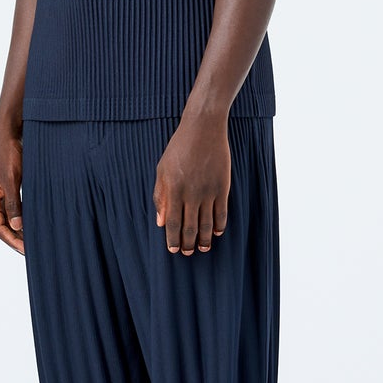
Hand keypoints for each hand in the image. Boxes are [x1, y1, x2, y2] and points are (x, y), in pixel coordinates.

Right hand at [0, 127, 24, 255]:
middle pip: (3, 225)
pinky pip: (16, 207)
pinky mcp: (11, 185)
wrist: (10, 131)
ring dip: (20, 229)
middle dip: (16, 238)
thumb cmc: (9, 153)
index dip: (11, 240)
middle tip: (33, 250)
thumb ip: (14, 203)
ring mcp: (1, 192)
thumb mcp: (12, 179)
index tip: (25, 250)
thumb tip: (17, 226)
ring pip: (10, 217)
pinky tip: (36, 220)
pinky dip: (24, 216)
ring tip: (35, 239)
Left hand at [154, 115, 230, 254]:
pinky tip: (218, 232)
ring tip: (203, 248)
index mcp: (174, 190)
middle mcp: (191, 193)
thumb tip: (160, 221)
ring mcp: (209, 191)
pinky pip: (222, 212)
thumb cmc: (179, 148)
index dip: (172, 239)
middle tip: (188, 253)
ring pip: (207, 223)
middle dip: (188, 243)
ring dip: (205, 239)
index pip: (172, 222)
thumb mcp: (162, 170)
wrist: (203, 129)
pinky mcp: (223, 187)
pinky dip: (220, 225)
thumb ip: (160, 196)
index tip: (173, 250)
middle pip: (190, 226)